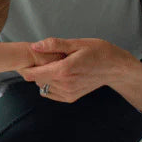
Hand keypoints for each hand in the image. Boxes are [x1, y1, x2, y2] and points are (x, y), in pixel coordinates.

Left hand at [19, 37, 133, 102]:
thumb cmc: (98, 52)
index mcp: (64, 70)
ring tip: (54, 65)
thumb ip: (54, 45)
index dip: (26, 67)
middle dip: (36, 69)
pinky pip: (51, 93)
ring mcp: (68, 93)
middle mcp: (64, 84)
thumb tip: (34, 46)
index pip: (33, 74)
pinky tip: (58, 74)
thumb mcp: (77, 43)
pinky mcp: (71, 97)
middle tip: (44, 58)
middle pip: (37, 79)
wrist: (115, 68)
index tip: (27, 59)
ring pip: (43, 86)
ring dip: (44, 77)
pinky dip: (50, 84)